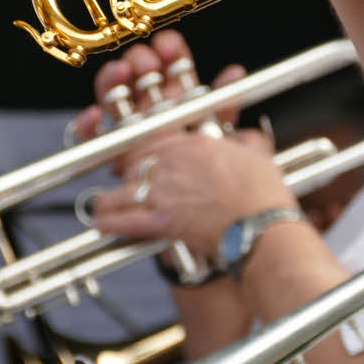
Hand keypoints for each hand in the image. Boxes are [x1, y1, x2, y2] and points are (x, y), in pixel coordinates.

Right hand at [73, 29, 244, 173]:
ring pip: (112, 99)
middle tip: (143, 61)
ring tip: (120, 74)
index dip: (168, 54)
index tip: (168, 43)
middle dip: (137, 63)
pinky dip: (87, 124)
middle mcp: (152, 114)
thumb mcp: (224, 139)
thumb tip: (234, 72)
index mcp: (180, 103)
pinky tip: (94, 116)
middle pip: (137, 78)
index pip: (171, 69)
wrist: (208, 217)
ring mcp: (129, 133)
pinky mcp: (111, 156)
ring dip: (112, 81)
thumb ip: (225, 106)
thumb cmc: (214, 179)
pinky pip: (91, 137)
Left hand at [93, 130, 296, 257]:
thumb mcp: (256, 154)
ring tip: (103, 204)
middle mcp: (171, 164)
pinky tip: (100, 225)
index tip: (135, 156)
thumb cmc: (263, 192)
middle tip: (119, 179)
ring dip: (110, 199)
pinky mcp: (161, 221)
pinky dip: (109, 223)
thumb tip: (248, 138)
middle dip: (124, 172)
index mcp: (191, 144)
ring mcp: (163, 192)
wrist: (261, 224)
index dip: (138, 149)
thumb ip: (245, 142)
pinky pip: (124, 220)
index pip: (151, 139)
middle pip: (132, 164)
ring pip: (121, 191)